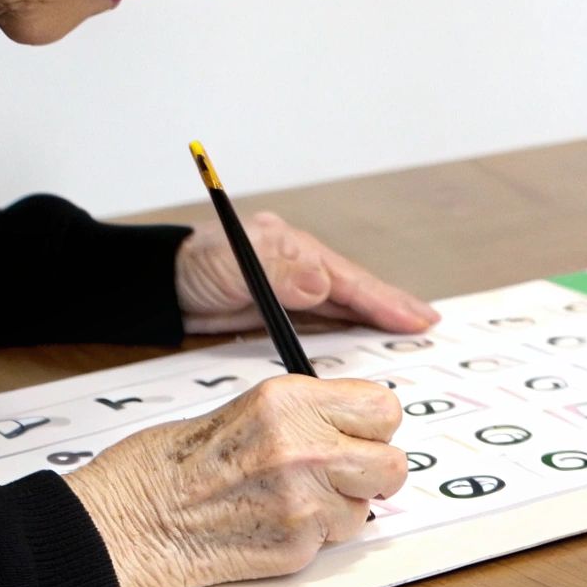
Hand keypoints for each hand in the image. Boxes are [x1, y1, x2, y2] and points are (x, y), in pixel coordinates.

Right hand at [65, 374, 407, 586]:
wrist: (128, 521)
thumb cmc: (170, 465)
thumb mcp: (247, 409)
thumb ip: (307, 415)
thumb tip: (354, 427)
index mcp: (290, 400)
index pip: (382, 408)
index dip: (372, 426)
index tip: (359, 434)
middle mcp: (304, 446)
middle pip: (392, 463)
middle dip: (371, 472)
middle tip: (340, 473)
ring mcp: (303, 500)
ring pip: (365, 508)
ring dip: (339, 508)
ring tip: (287, 499)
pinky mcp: (296, 546)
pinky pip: (334, 541)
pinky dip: (312, 537)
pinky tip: (270, 523)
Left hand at [176, 211, 437, 333]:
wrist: (157, 286)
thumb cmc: (191, 266)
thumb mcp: (230, 266)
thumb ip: (277, 274)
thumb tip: (322, 282)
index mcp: (295, 250)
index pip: (348, 279)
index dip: (384, 300)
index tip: (416, 316)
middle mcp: (300, 266)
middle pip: (356, 289)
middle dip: (393, 306)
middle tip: (429, 323)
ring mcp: (292, 288)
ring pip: (345, 304)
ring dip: (377, 317)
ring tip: (411, 328)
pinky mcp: (279, 310)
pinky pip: (325, 319)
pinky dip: (351, 326)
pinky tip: (367, 336)